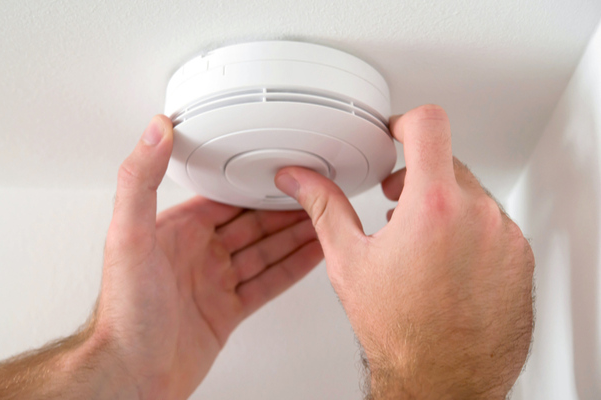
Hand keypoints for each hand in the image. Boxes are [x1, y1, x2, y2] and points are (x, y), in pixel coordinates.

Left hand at [91, 115, 322, 399]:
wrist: (133, 374)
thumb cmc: (125, 312)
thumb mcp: (128, 235)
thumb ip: (140, 180)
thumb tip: (154, 130)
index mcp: (176, 231)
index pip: (224, 197)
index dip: (254, 183)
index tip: (280, 168)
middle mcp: (196, 254)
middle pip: (251, 223)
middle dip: (283, 208)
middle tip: (315, 192)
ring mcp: (213, 283)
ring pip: (264, 251)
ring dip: (294, 235)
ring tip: (324, 218)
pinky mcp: (226, 311)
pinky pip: (267, 283)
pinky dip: (292, 269)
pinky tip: (311, 255)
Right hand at [275, 105, 533, 398]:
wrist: (443, 380)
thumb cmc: (400, 332)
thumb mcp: (349, 261)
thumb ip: (325, 207)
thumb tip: (300, 180)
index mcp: (433, 207)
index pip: (429, 125)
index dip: (406, 122)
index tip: (397, 134)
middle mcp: (478, 216)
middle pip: (448, 161)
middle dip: (418, 176)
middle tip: (396, 204)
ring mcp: (505, 237)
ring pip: (472, 194)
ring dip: (445, 206)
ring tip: (420, 242)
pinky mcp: (519, 258)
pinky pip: (494, 225)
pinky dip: (470, 232)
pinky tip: (446, 264)